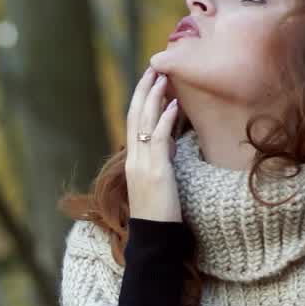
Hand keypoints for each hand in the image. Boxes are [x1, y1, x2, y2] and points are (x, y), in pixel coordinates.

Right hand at [125, 68, 180, 222]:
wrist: (154, 238)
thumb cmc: (159, 214)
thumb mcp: (160, 181)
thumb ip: (163, 159)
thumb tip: (171, 142)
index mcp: (132, 161)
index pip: (133, 123)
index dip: (140, 100)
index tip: (149, 80)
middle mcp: (133, 160)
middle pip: (134, 116)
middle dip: (143, 91)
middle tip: (154, 67)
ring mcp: (143, 165)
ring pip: (144, 124)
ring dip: (154, 99)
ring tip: (163, 78)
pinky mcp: (156, 173)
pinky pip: (158, 141)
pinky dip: (165, 121)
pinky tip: (173, 106)